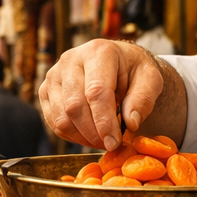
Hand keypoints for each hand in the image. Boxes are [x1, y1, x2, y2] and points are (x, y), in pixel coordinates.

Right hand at [39, 40, 165, 150]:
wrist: (117, 64)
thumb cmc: (134, 72)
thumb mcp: (151, 80)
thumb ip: (143, 100)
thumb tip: (130, 124)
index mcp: (98, 51)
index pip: (96, 91)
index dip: (104, 121)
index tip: (115, 142)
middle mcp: (70, 59)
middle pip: (74, 106)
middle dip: (93, 133)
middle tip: (111, 144)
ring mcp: (54, 75)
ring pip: (61, 117)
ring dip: (83, 137)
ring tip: (102, 140)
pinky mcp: (45, 90)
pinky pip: (53, 122)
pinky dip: (72, 136)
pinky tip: (89, 135)